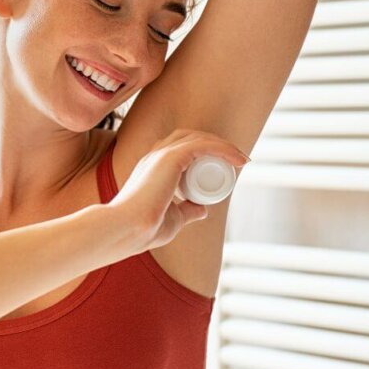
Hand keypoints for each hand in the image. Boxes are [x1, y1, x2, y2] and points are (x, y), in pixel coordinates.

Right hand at [106, 128, 249, 251]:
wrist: (127, 230)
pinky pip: (202, 145)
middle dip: (215, 144)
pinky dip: (223, 148)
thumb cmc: (144, 229)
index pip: (180, 147)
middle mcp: (154, 156)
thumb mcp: (173, 217)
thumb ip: (186, 211)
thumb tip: (201, 209)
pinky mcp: (169, 158)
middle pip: (191, 137)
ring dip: (222, 144)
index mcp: (151, 166)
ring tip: (241, 159)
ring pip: (198, 138)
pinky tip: (239, 159)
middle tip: (236, 161)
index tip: (227, 167)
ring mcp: (160, 155)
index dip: (205, 151)